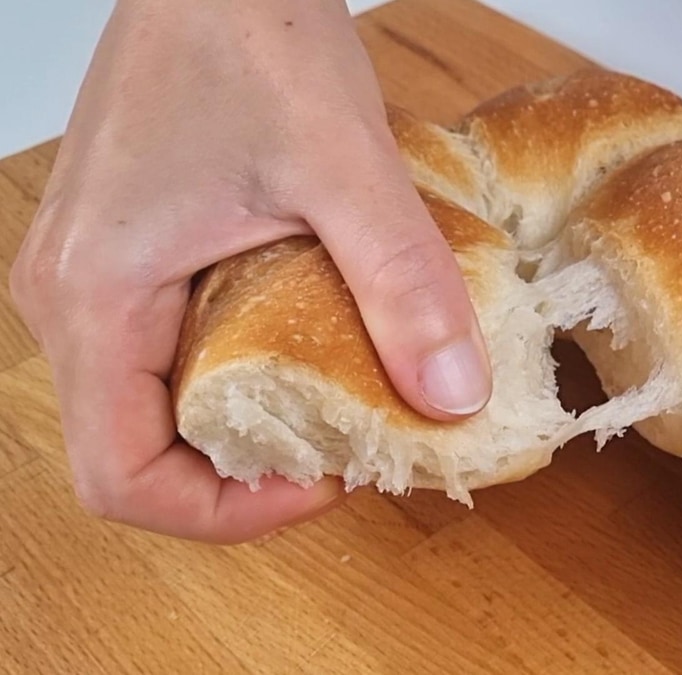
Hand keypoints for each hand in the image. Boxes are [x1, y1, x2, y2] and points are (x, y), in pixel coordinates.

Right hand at [7, 0, 490, 543]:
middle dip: (243, 473)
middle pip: (136, 451)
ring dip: (244, 426)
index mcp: (96, 294)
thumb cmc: (248, 32)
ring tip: (340, 404)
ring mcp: (94, 273)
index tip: (324, 481)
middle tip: (346, 448)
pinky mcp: (127, 249)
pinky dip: (236, 373)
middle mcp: (72, 296)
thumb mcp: (346, 167)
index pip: (121, 476)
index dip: (225, 511)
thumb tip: (451, 395)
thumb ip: (402, 284)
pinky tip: (311, 346)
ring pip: (151, 405)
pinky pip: (164, 349)